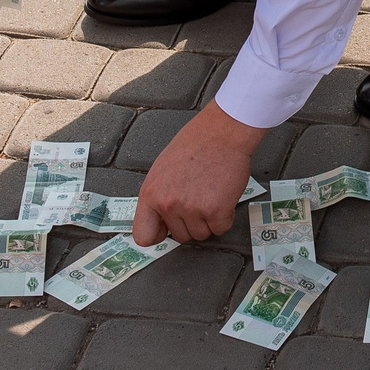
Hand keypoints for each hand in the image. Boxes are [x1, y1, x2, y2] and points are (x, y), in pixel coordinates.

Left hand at [135, 101, 264, 244]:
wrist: (222, 133)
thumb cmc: (195, 144)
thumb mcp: (163, 169)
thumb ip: (159, 196)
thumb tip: (161, 220)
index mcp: (150, 193)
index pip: (144, 236)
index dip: (159, 234)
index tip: (166, 230)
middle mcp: (168, 204)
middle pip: (180, 236)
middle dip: (190, 222)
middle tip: (198, 198)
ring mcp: (192, 209)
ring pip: (201, 234)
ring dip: (209, 220)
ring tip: (210, 194)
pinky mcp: (216, 211)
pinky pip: (221, 228)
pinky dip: (225, 217)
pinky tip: (223, 196)